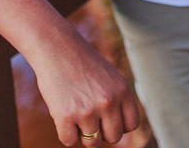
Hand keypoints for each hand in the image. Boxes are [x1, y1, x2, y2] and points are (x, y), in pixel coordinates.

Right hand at [29, 30, 139, 145]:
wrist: (57, 49)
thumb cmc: (84, 65)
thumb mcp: (111, 78)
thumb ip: (118, 101)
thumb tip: (120, 134)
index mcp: (123, 91)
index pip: (130, 125)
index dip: (118, 125)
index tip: (107, 118)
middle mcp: (109, 102)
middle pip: (113, 137)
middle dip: (102, 132)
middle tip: (90, 117)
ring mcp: (88, 111)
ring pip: (92, 143)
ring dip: (83, 134)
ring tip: (77, 115)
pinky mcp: (65, 117)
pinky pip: (69, 141)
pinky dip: (66, 133)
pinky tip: (63, 116)